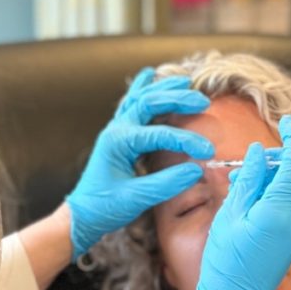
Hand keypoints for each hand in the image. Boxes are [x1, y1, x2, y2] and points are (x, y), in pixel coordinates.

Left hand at [66, 68, 213, 259]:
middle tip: (202, 100)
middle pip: (149, 103)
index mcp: (118, 142)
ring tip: (186, 82)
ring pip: (141, 99)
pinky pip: (131, 105)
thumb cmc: (105, 208)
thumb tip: (196, 169)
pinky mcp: (117, 136)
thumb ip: (167, 183)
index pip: (159, 134)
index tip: (208, 150)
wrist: (82, 215)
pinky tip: (148, 74)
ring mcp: (115, 130)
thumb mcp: (137, 199)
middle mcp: (116, 130)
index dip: (186, 140)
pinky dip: (142, 89)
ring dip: (163, 89)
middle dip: (177, 98)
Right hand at [188, 115, 290, 289]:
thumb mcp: (230, 215)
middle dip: (287, 156)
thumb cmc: (224, 262)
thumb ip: (247, 181)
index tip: (287, 121)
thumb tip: (259, 153)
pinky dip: (282, 190)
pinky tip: (260, 191)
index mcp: (279, 210)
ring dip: (283, 174)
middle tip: (264, 148)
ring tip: (255, 170)